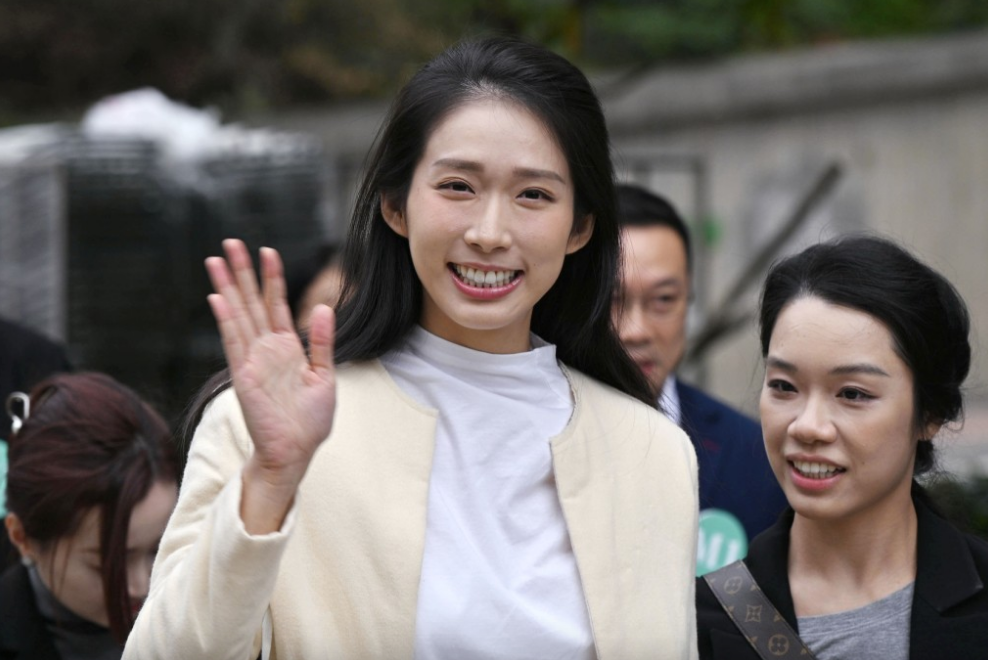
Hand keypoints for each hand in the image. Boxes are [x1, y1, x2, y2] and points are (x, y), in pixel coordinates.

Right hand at [205, 240, 335, 530]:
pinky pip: (234, 342)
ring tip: (215, 259)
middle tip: (230, 243)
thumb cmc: (310, 421)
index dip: (272, 277)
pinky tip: (218, 298)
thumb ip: (322, 342)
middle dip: (242, 272)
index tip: (267, 250)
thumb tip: (323, 306)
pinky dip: (227, 320)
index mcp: (286, 348)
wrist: (295, 452)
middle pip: (251, 302)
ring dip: (228, 287)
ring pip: (238, 314)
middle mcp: (266, 349)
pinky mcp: (244, 375)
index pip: (276, 304)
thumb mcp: (324, 376)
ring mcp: (252, 360)